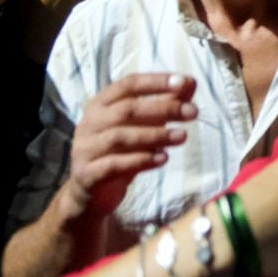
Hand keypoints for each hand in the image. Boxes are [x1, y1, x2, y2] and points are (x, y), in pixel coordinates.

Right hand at [61, 74, 198, 222]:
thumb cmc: (121, 152)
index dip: (155, 82)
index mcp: (101, 104)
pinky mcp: (87, 175)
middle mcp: (89, 123)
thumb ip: (165, 103)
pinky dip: (141, 160)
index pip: (128, 85)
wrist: (91, 195)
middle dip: (163, 108)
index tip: (183, 82)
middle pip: (127, 109)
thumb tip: (190, 82)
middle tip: (192, 112)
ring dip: (156, 135)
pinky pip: (114, 165)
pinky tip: (163, 158)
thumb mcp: (143, 126)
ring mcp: (85, 149)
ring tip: (183, 136)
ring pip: (120, 136)